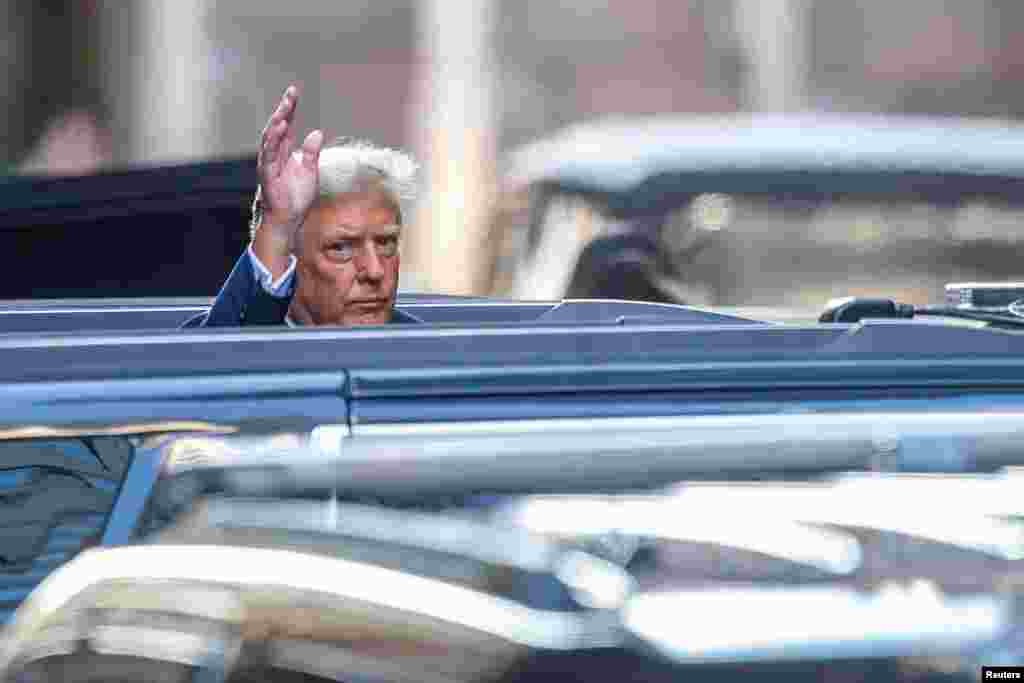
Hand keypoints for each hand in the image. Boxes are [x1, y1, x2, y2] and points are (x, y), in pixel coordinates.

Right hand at [253, 85, 322, 274]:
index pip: (286, 126)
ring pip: (269, 138)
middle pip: (277, 127)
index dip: (289, 109)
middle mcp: (274, 154)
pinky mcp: (267, 174)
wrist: (289, 218)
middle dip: (283, 110)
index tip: (294, 92)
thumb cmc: (297, 196)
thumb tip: (317, 132)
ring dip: (277, 123)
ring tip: (285, 109)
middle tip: (291, 94)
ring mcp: (269, 163)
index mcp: (284, 151)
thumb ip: (311, 152)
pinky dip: (273, 140)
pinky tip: (280, 128)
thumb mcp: (310, 170)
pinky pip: (268, 154)